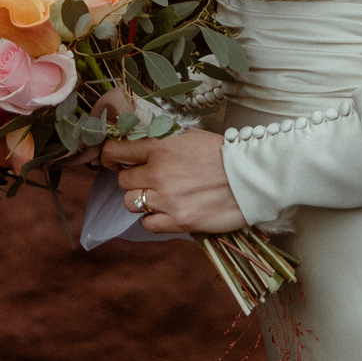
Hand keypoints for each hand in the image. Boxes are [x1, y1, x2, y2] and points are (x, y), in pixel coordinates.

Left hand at [100, 129, 247, 234]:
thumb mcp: (188, 136)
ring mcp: (166, 199)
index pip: (115, 152)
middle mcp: (158, 172)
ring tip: (160, 197)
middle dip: (133, 180)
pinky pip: (147, 224)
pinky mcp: (178, 221)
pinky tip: (168, 212)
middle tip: (150, 180)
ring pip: (131, 202)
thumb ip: (161, 140)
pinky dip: (154, 219)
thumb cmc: (223, 155)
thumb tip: (138, 145)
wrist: (251, 178)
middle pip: (122, 181)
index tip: (114, 161)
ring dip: (142, 200)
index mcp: (159, 147)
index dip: (110, 157)